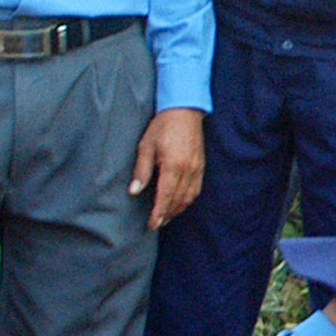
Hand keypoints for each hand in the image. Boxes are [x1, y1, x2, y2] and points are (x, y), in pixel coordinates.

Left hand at [130, 108, 205, 228]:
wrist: (185, 111)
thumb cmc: (162, 126)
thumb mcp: (145, 146)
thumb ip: (142, 170)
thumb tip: (134, 191)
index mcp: (173, 165)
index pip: (166, 196)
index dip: (158, 213)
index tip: (151, 224)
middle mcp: (188, 170)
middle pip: (178, 200)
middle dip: (167, 214)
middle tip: (155, 224)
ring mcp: (197, 169)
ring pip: (189, 197)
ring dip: (177, 210)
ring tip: (166, 217)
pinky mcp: (201, 167)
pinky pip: (196, 190)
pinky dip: (187, 200)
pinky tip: (179, 203)